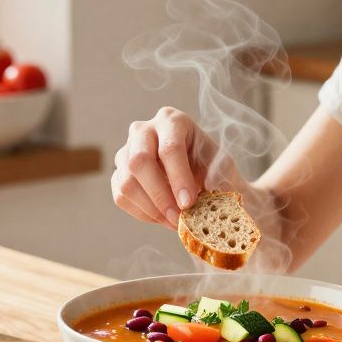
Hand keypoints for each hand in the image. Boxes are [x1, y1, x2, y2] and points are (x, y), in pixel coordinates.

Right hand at [111, 107, 245, 229]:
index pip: (169, 148)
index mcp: (172, 121)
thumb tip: (213, 207)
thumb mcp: (222, 167)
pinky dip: (142, 214)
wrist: (199, 171)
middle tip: (178, 218)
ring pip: (127, 182)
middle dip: (159, 195)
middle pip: (139, 161)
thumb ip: (218, 182)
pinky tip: (162, 217)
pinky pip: (121, 197)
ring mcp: (126, 151)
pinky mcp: (118, 173)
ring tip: (174, 221)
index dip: (178, 178)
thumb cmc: (210, 165)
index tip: (189, 203)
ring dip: (151, 209)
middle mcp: (143, 130)